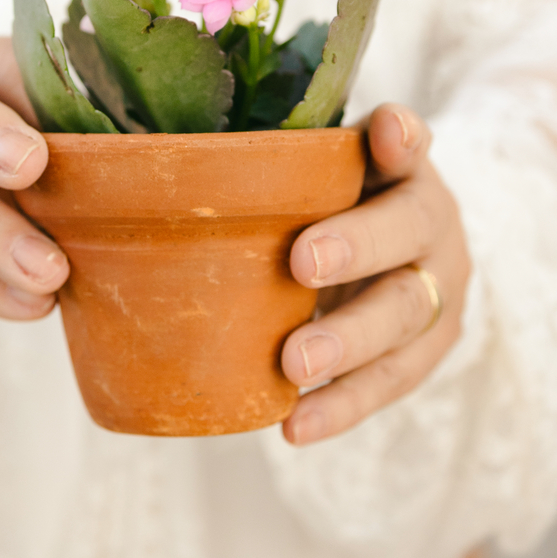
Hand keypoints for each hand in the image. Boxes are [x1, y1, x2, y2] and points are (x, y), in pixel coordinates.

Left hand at [280, 104, 470, 444]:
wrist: (398, 260)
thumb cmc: (325, 211)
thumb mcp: (308, 178)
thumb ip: (257, 171)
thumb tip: (118, 172)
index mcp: (399, 166)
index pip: (409, 139)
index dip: (400, 136)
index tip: (381, 132)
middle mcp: (430, 221)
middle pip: (408, 228)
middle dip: (357, 247)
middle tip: (302, 265)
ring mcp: (437, 287)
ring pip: (407, 312)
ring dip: (349, 340)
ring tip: (294, 365)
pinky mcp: (427, 349)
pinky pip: (389, 381)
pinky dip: (343, 405)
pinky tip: (296, 425)